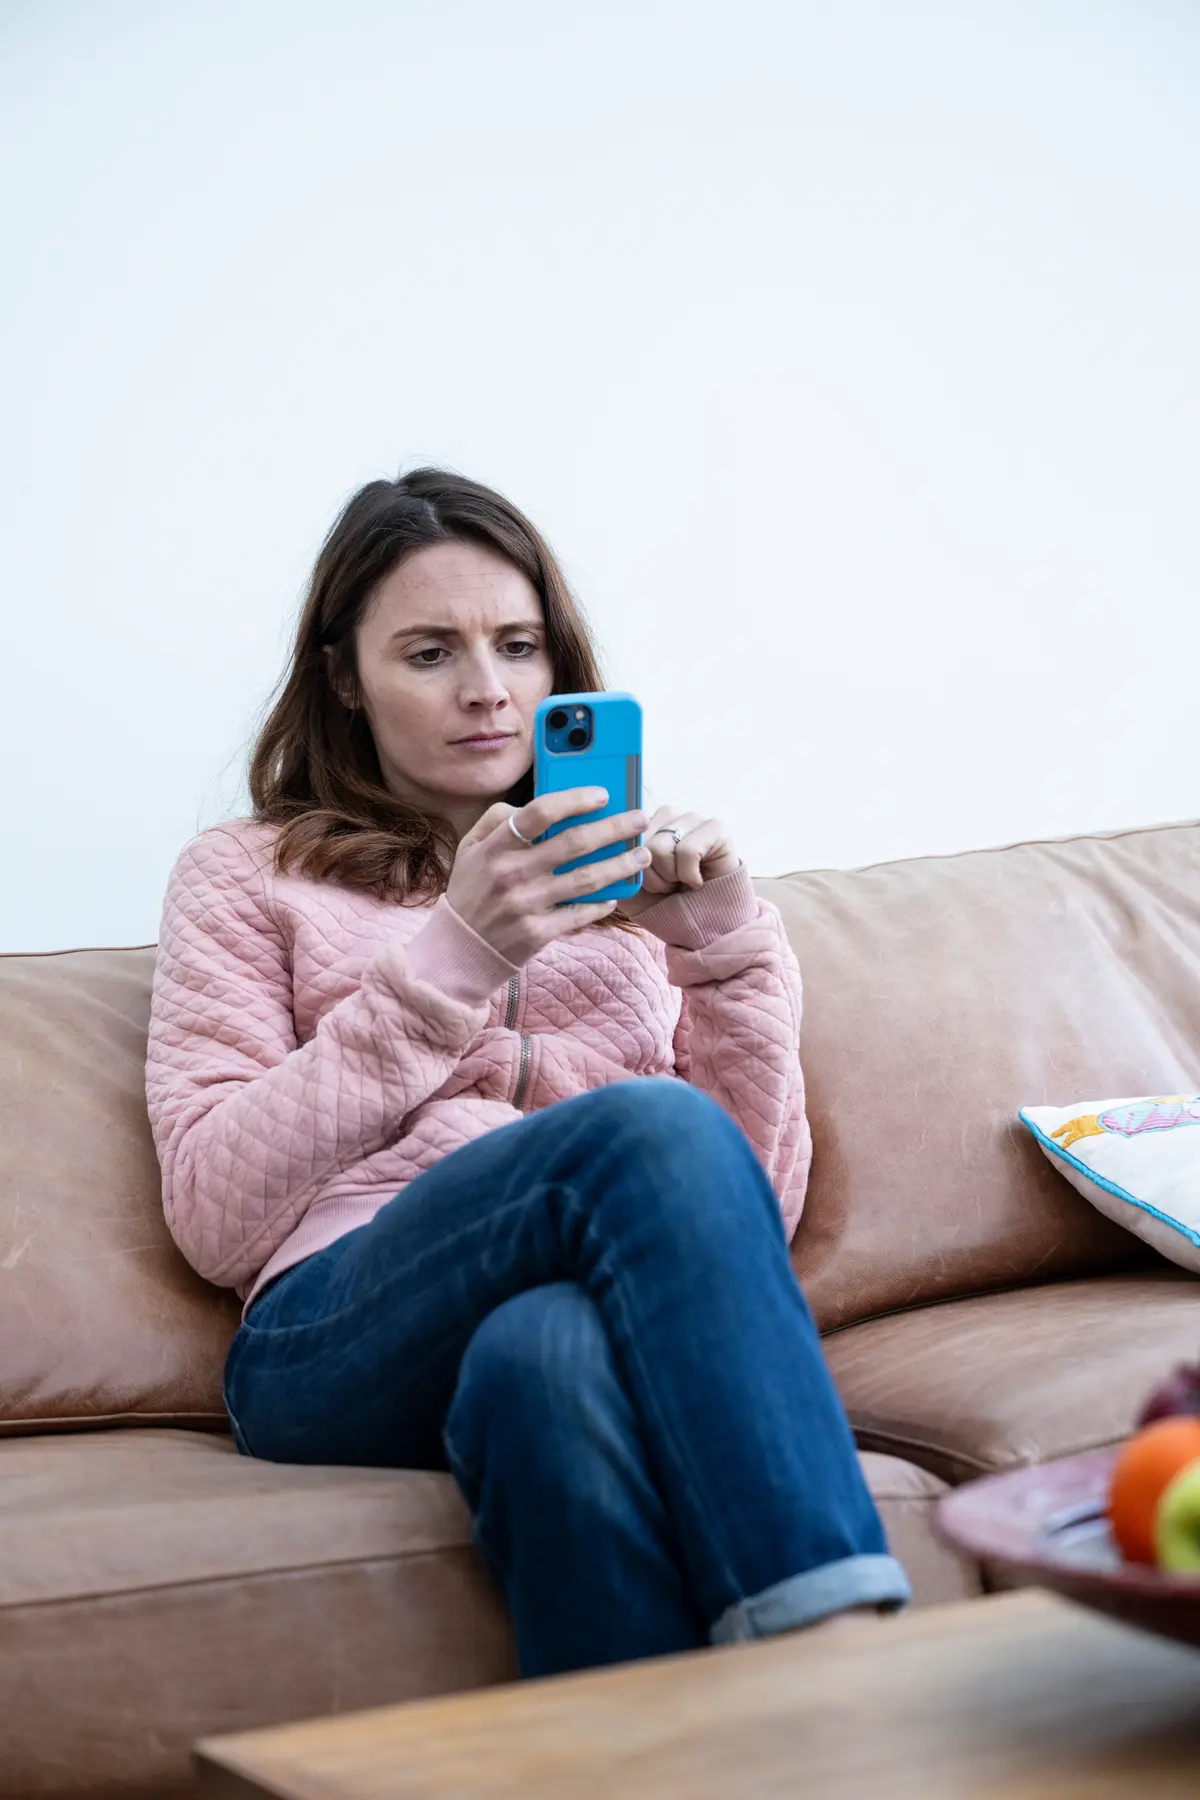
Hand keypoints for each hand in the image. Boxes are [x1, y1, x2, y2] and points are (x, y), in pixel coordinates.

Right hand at [446, 789, 650, 966]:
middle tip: (640, 819)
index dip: (575, 799)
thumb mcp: (470, 848)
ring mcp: (526, 905)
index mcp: (496, 847)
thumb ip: (496, 819)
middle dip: (614, 828)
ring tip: (641, 855)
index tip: (602, 794)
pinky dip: (602, 903)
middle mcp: (512, 874)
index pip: (540, 812)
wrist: (458, 949)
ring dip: (620, 864)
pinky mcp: (537, 933)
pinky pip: (580, 914)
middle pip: (574, 843)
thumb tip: (532, 805)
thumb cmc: (470, 892)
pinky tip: (616, 894)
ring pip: (587, 879)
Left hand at [621, 806, 739, 916]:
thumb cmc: (665, 903)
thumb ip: (614, 863)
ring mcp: (694, 818)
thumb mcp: (630, 885)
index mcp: (645, 824)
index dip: (630, 865)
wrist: (702, 925)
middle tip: (667, 886)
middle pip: (641, 843)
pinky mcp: (717, 827)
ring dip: (670, 877)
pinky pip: (689, 851)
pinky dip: (689, 876)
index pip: (623, 834)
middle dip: (651, 876)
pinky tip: (698, 882)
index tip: (644, 884)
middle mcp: (668, 815)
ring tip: (681, 882)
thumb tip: (603, 845)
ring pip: (661, 847)